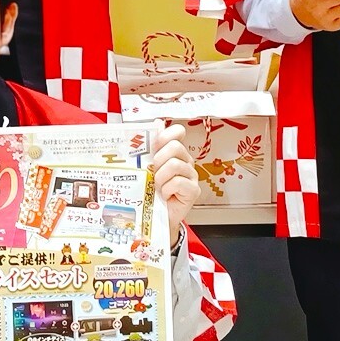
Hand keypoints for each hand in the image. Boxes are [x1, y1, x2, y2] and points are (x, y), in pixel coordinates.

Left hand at [149, 123, 199, 245]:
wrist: (153, 217)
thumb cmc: (150, 192)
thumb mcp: (146, 167)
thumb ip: (150, 146)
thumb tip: (156, 123)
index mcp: (175, 153)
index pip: (177, 132)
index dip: (165, 135)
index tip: (154, 146)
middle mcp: (185, 161)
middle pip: (175, 146)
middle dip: (158, 159)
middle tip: (152, 173)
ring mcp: (191, 176)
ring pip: (175, 164)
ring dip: (160, 177)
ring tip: (157, 187)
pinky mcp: (193, 190)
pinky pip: (178, 182)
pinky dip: (167, 189)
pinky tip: (165, 195)